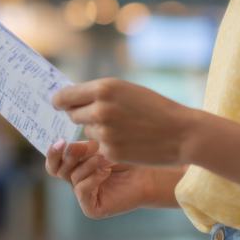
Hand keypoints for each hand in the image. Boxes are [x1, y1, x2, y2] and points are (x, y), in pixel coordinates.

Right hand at [45, 139, 150, 218]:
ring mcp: (83, 197)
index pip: (54, 163)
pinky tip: (106, 172)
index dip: (53, 153)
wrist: (147, 175)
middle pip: (58, 170)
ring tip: (104, 159)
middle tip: (88, 146)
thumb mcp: (100, 148)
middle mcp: (76, 182)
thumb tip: (66, 146)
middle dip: (71, 156)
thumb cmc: (126, 158)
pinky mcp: (91, 208)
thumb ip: (81, 149)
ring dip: (88, 165)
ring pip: (73, 177)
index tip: (61, 141)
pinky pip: (82, 190)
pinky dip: (93, 178)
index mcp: (75, 167)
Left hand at [51, 78, 198, 165]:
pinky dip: (108, 144)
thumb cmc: (155, 108)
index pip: (66, 96)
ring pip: (86, 131)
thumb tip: (72, 99)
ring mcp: (104, 132)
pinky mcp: (109, 151)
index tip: (57, 103)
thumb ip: (100, 94)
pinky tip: (128, 140)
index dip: (60, 100)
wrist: (181, 132)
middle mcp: (100, 109)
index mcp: (105, 88)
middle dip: (81, 114)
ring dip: (97, 129)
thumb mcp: (127, 91)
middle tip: (99, 115)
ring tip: (123, 127)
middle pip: (72, 114)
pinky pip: (98, 146)